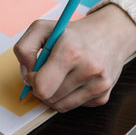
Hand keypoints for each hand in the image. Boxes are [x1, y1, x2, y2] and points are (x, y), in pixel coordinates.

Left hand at [13, 4, 135, 111]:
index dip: (32, 81)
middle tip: (47, 73)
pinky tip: (75, 79)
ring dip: (54, 94)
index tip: (35, 71)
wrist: (111, 34)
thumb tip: (26, 75)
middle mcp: (89, 69)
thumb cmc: (73, 33)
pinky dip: (69, 96)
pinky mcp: (104, 96)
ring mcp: (99, 85)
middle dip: (42, 88)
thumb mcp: (42, 28)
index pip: (41, 87)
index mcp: (71, 52)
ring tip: (61, 75)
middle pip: (48, 99)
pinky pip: (74, 106)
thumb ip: (24, 49)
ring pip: (60, 106)